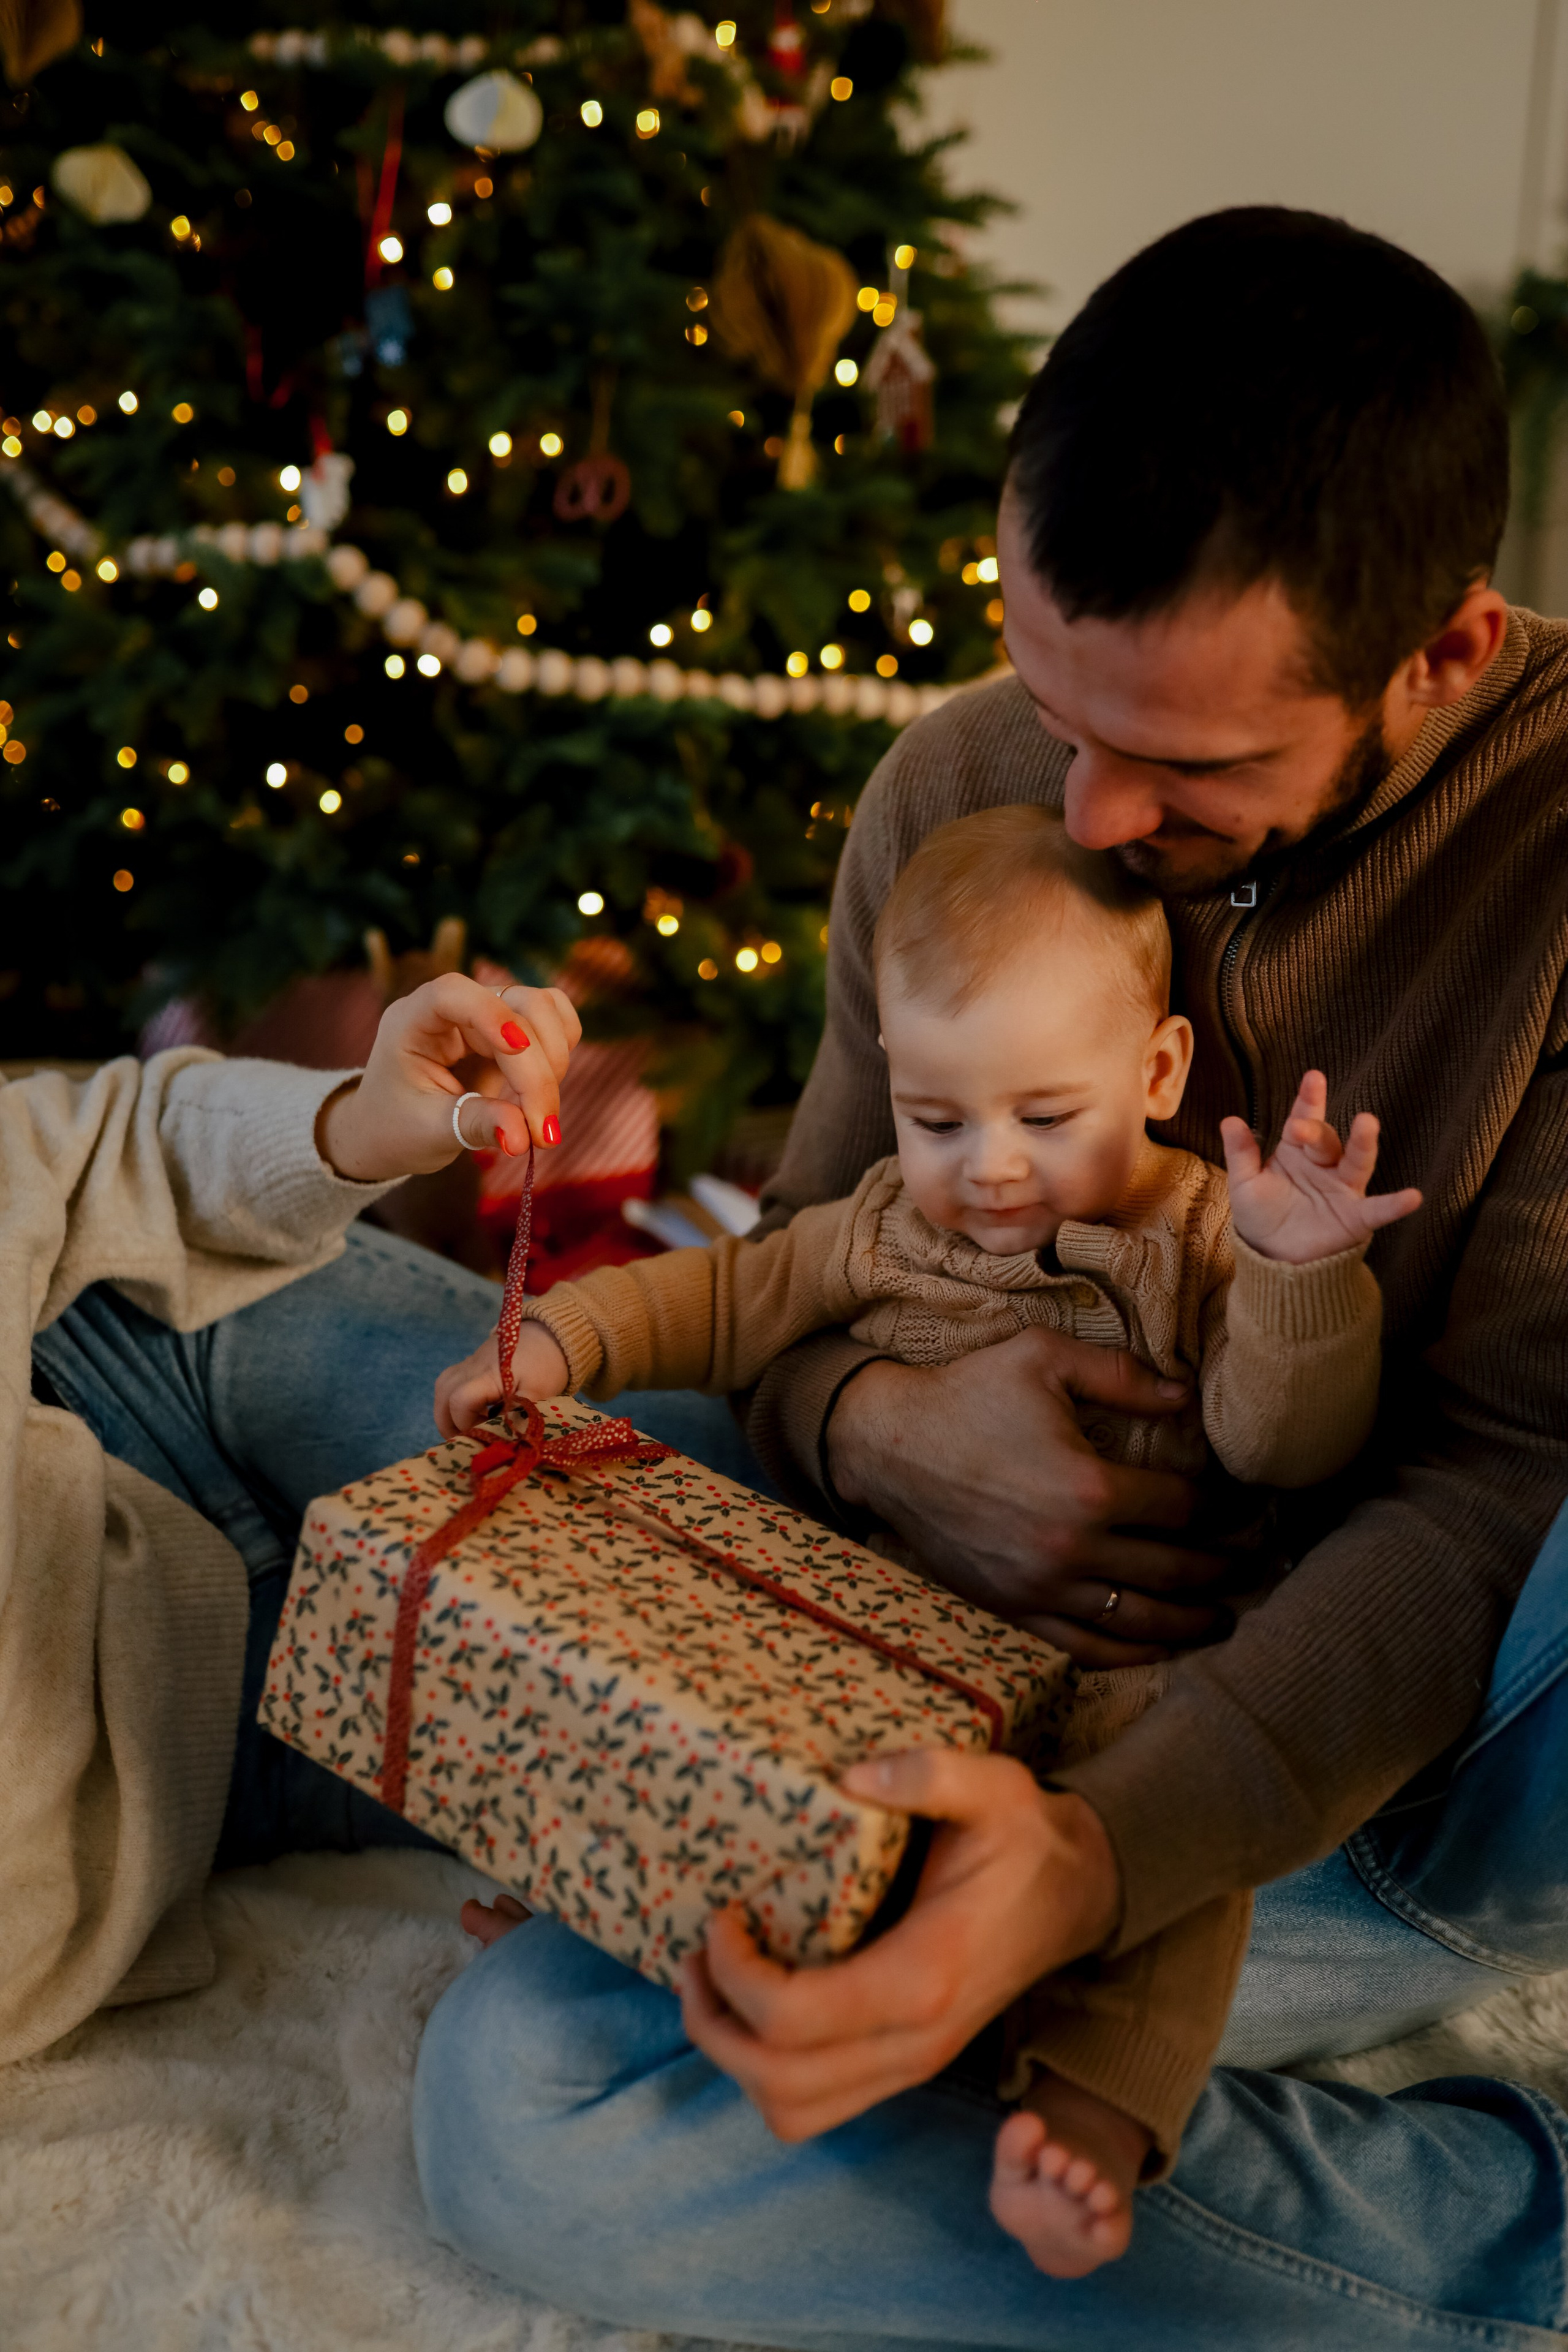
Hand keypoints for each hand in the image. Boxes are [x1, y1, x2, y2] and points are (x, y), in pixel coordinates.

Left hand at [315, 973, 580, 1181]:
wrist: (390, 1129)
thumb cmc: (396, 1127)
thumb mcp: (429, 1132)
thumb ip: (475, 1126)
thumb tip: (524, 1136)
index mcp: (413, 1020)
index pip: (453, 993)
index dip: (490, 1014)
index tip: (516, 1051)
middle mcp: (453, 1007)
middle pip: (516, 1005)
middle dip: (537, 1070)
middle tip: (541, 1133)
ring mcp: (485, 1013)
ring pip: (544, 1008)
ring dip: (555, 1061)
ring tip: (541, 1119)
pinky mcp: (511, 1029)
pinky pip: (554, 1021)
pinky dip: (560, 1053)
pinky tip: (543, 1094)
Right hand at [434, 1323, 570, 1438]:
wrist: (545, 1337)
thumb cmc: (544, 1366)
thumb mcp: (538, 1393)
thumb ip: (518, 1414)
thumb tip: (500, 1437)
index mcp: (487, 1374)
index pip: (460, 1402)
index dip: (466, 1424)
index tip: (485, 1432)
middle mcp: (469, 1368)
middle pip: (443, 1400)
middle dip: (451, 1426)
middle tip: (473, 1437)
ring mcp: (465, 1366)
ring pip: (441, 1393)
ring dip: (449, 1416)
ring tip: (470, 1428)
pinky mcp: (465, 1367)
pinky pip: (447, 1387)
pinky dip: (452, 1405)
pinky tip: (472, 1415)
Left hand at [681, 1751, 1118, 2141]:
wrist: (1082, 1894)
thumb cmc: (1027, 1839)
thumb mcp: (994, 1787)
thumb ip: (930, 1774)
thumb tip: (854, 1775)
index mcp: (924, 1977)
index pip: (795, 2020)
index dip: (735, 1977)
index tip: (722, 1915)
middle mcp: (915, 2041)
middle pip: (779, 2085)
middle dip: (715, 2028)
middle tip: (696, 1958)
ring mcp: (911, 2063)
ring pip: (794, 2112)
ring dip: (735, 2059)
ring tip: (713, 1985)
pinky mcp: (906, 2063)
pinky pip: (818, 2102)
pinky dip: (769, 2069)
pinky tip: (757, 2002)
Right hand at [825, 1328, 1230, 1665]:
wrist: (885, 1447)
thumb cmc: (966, 1395)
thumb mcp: (1043, 1359)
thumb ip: (1122, 1375)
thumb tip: (1188, 1394)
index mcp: (1088, 1486)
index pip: (1184, 1508)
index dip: (1226, 1509)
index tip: (1250, 1508)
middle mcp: (1071, 1548)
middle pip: (1176, 1571)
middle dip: (1228, 1570)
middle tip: (1262, 1568)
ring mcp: (1041, 1589)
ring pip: (1140, 1622)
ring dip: (1193, 1624)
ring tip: (1228, 1619)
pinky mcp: (1013, 1610)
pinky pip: (1086, 1649)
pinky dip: (1132, 1654)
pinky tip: (1160, 1648)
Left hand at [1221, 1070, 1422, 1265]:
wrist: (1273, 1259)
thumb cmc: (1261, 1215)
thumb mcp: (1245, 1184)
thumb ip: (1241, 1154)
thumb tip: (1230, 1120)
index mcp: (1295, 1151)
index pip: (1304, 1119)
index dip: (1309, 1100)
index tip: (1313, 1078)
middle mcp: (1323, 1164)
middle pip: (1325, 1140)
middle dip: (1315, 1130)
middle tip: (1300, 1126)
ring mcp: (1342, 1188)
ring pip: (1357, 1161)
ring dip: (1363, 1143)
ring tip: (1368, 1123)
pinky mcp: (1356, 1217)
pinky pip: (1378, 1209)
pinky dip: (1396, 1205)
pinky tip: (1413, 1197)